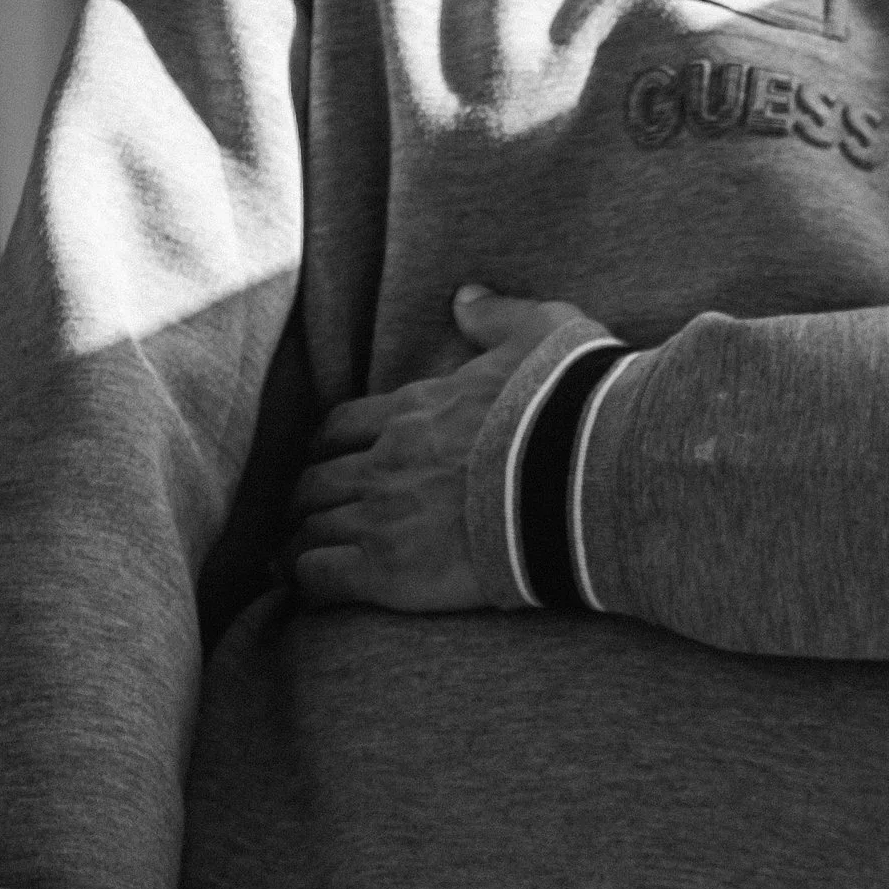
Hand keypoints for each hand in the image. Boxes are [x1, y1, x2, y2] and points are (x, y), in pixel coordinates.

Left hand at [289, 286, 585, 609]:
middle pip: (316, 481)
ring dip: (301, 542)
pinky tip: (311, 591)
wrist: (589, 478)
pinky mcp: (388, 570)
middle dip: (308, 499)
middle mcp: (387, 460)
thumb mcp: (546, 333)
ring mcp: (382, 515)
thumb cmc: (572, 407)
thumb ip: (499, 316)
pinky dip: (307, 581)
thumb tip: (467, 297)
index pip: (342, 427)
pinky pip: (320, 574)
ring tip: (300, 560)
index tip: (330, 461)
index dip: (329, 447)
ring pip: (309, 528)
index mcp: (416, 409)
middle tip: (311, 516)